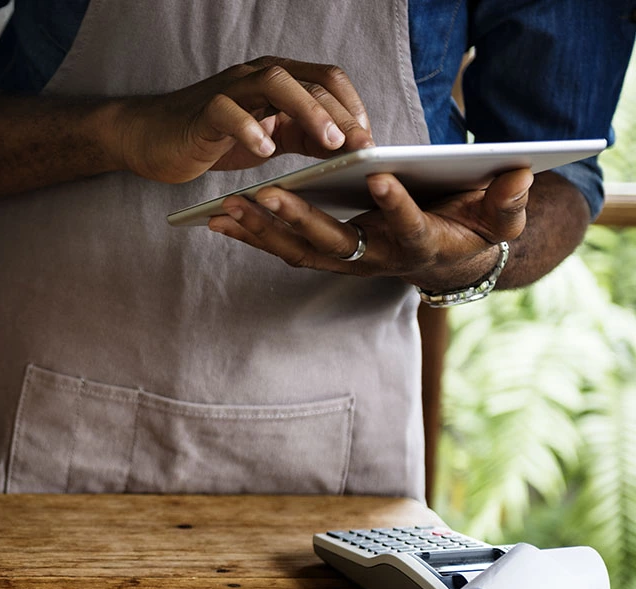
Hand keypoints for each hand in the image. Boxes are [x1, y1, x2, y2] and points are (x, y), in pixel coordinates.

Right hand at [109, 56, 374, 184]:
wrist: (150, 138)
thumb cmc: (212, 138)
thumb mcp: (268, 137)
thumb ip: (303, 136)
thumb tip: (350, 146)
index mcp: (276, 80)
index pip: (325, 78)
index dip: (352, 105)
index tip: (369, 138)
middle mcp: (255, 76)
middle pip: (308, 78)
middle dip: (340, 111)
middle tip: (361, 144)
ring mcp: (229, 90)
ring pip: (275, 83)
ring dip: (308, 111)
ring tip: (328, 143)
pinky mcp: (202, 111)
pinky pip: (228, 110)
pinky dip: (251, 128)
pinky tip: (265, 151)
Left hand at [206, 168, 534, 289]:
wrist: (451, 262)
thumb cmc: (475, 229)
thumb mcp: (499, 216)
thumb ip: (507, 201)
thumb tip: (520, 174)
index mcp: (421, 245)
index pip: (409, 226)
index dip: (397, 205)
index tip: (382, 177)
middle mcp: (377, 260)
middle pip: (335, 243)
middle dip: (299, 220)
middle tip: (268, 194)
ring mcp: (348, 262)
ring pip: (299, 250)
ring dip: (262, 231)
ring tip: (226, 207)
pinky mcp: (326, 258)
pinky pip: (283, 250)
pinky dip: (252, 236)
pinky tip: (219, 219)